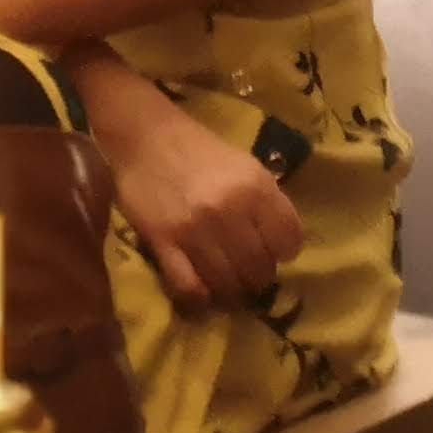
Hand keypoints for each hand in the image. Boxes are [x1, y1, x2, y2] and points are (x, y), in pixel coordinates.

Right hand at [94, 87, 299, 312]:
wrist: (144, 136)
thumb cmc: (198, 149)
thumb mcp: (245, 165)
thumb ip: (266, 201)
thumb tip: (280, 244)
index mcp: (255, 186)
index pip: (289, 242)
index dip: (284, 251)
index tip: (272, 250)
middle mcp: (229, 210)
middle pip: (259, 270)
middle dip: (257, 276)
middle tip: (247, 271)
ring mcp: (195, 230)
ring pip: (228, 284)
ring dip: (231, 290)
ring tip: (227, 282)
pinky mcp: (163, 243)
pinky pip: (189, 287)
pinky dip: (199, 297)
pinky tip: (202, 291)